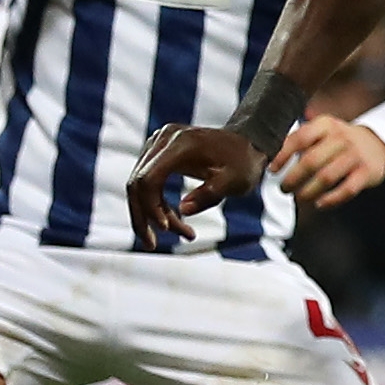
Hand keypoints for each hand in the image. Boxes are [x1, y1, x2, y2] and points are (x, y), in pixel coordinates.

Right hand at [129, 121, 264, 246]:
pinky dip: (155, 204)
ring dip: (148, 214)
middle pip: (137, 183)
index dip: (151, 206)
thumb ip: (210, 195)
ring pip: (139, 185)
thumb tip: (183, 210)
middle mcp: (164, 139)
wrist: (247, 143)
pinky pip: (148, 181)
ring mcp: (159, 144)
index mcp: (180, 144)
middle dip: (142, 217)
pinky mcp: (160, 152)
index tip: (166, 228)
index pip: (149, 178)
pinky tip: (172, 221)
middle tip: (151, 244)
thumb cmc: (243, 162)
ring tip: (175, 234)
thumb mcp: (234, 181)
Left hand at [267, 114, 384, 207]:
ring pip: (326, 178)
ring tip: (300, 198)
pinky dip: (330, 200)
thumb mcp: (321, 132)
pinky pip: (346, 190)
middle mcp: (341, 137)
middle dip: (292, 179)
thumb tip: (268, 159)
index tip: (272, 170)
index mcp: (326, 125)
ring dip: (308, 192)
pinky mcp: (367, 172)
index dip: (282, 156)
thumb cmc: (338, 142)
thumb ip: (299, 141)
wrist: (375, 143)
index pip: (300, 138)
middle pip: (311, 161)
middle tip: (284, 188)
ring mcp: (355, 155)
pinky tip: (320, 204)